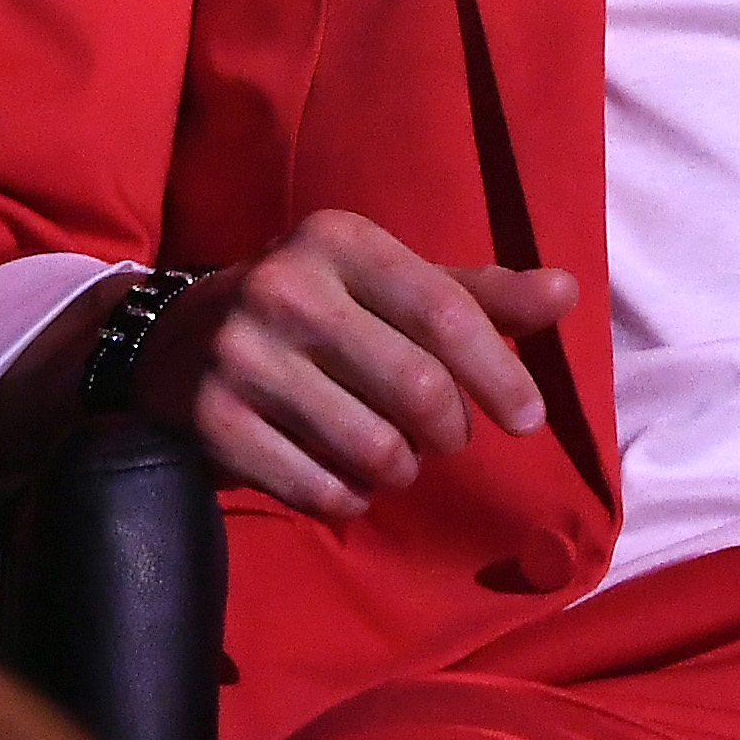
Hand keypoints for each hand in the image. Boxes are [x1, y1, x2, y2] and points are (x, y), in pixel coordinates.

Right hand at [129, 211, 579, 519]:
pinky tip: (347, 483)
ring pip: (372, 447)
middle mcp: (285, 288)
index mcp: (339, 241)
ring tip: (394, 459)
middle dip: (448, 431)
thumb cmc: (312, 310)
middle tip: (445, 440)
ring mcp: (241, 356)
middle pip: (417, 388)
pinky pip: (317, 488)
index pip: (444, 310)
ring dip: (401, 470)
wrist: (173, 341)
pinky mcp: (213, 422)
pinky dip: (349, 499)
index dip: (498, 373)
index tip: (529, 421)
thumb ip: (476, 295)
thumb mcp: (386, 285)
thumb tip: (566, 291)